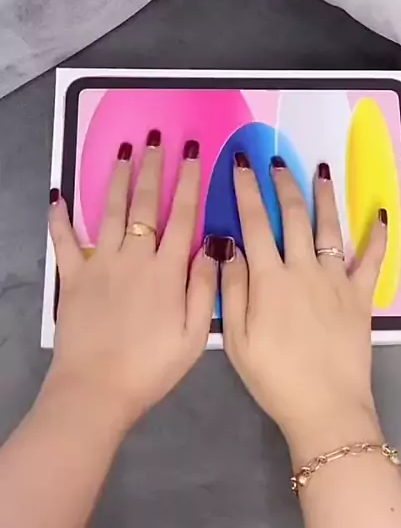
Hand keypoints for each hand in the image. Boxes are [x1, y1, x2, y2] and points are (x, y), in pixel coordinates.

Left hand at [45, 135, 216, 430]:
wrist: (96, 389)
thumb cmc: (150, 367)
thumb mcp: (194, 335)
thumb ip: (204, 288)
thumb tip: (215, 246)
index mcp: (167, 270)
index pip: (183, 216)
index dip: (190, 182)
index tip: (194, 154)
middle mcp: (134, 257)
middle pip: (147, 204)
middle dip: (155, 167)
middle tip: (158, 138)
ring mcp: (100, 263)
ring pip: (112, 211)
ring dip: (118, 178)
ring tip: (124, 150)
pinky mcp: (73, 277)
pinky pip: (65, 241)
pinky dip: (60, 218)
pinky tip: (58, 196)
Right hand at [222, 154, 386, 463]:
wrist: (325, 408)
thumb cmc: (274, 377)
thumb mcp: (236, 340)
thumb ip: (232, 288)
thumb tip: (228, 245)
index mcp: (269, 279)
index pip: (254, 223)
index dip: (246, 191)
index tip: (241, 164)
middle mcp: (303, 269)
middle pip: (292, 216)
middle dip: (282, 184)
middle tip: (275, 160)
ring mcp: (335, 280)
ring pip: (328, 228)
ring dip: (323, 197)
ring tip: (319, 171)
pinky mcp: (361, 296)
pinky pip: (372, 261)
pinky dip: (377, 237)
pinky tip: (378, 215)